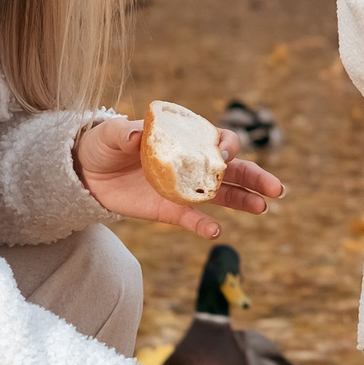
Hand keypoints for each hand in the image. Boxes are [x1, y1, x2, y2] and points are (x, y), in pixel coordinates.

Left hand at [75, 117, 282, 239]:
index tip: (224, 154)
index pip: (217, 140)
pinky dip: (204, 225)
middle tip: (277, 189)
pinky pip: (192, 218)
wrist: (86, 173)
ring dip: (244, 201)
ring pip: (222, 195)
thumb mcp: (109, 134)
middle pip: (232, 170)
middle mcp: (192, 163)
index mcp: (185, 138)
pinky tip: (215, 231)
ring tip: (264, 208)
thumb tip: (135, 135)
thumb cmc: (104, 144)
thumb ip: (123, 133)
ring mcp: (185, 188)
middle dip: (255, 177)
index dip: (226, 146)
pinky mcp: (170, 209)